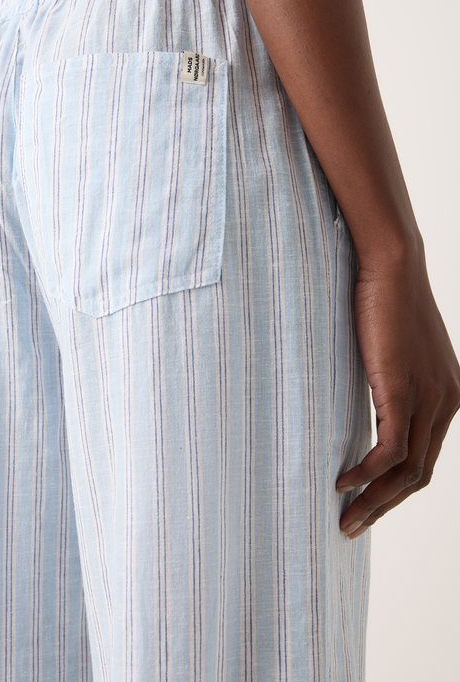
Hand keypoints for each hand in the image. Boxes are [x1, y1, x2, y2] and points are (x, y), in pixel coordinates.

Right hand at [336, 250, 459, 537]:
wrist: (392, 265)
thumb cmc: (385, 300)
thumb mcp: (393, 350)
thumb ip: (389, 381)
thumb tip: (366, 403)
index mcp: (448, 396)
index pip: (425, 459)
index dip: (395, 489)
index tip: (365, 502)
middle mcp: (447, 404)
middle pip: (419, 476)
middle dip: (384, 506)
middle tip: (351, 525)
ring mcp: (430, 400)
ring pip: (407, 473)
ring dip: (374, 501)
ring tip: (344, 517)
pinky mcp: (405, 393)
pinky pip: (389, 452)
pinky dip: (366, 474)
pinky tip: (342, 481)